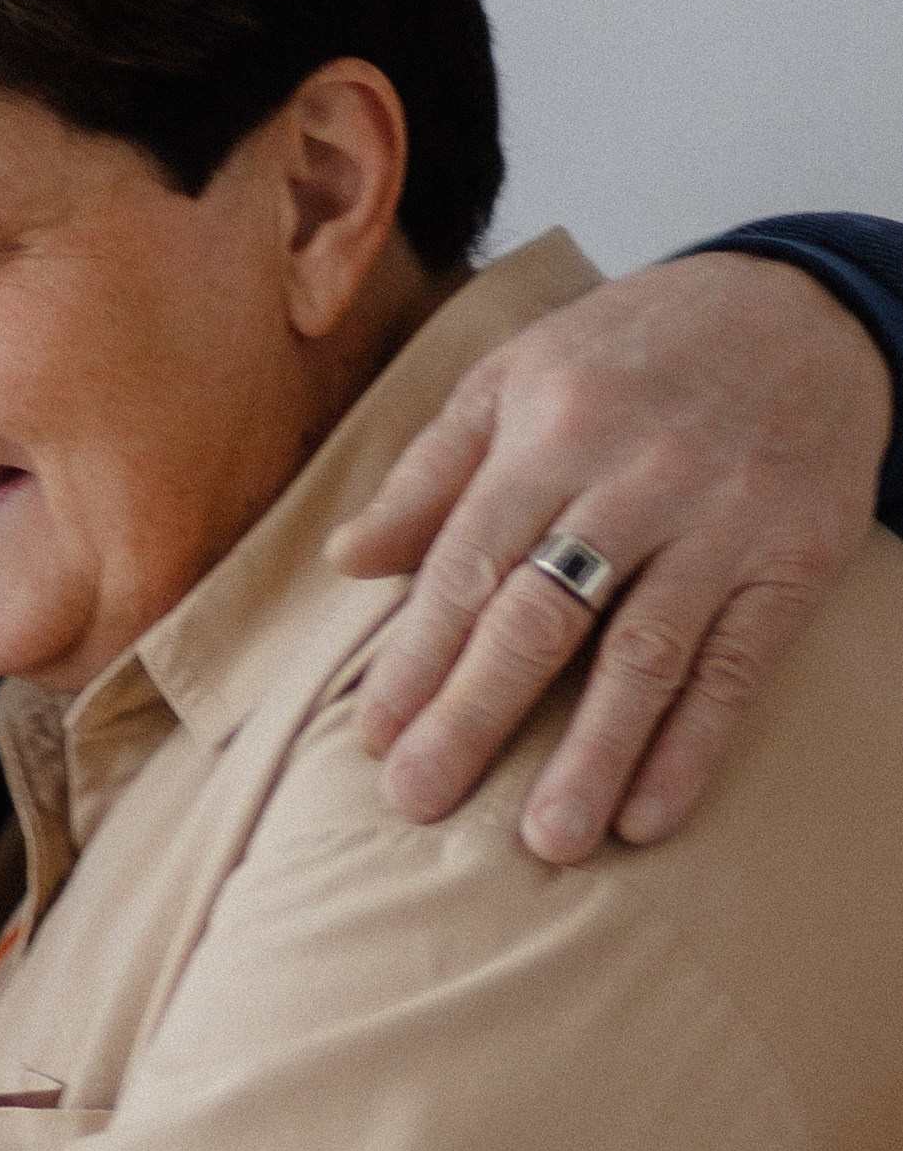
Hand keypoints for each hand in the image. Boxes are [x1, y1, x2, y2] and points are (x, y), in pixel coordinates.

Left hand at [328, 253, 888, 860]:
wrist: (804, 308)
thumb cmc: (633, 352)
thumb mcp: (520, 377)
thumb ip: (433, 474)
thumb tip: (346, 560)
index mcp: (551, 429)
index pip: (469, 563)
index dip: (418, 657)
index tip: (375, 739)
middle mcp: (634, 477)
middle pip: (543, 615)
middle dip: (475, 714)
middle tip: (420, 799)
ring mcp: (719, 523)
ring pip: (643, 654)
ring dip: (593, 755)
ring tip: (547, 842)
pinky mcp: (791, 561)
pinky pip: (734, 666)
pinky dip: (693, 744)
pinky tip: (650, 814)